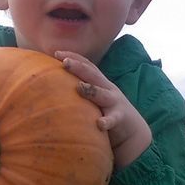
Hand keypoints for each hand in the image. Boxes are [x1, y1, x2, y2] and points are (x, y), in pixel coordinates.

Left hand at [56, 51, 151, 168]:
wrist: (133, 132)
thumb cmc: (105, 114)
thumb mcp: (93, 100)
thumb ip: (80, 92)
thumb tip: (52, 89)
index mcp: (100, 83)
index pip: (87, 66)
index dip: (74, 57)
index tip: (56, 53)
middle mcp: (107, 89)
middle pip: (92, 75)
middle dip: (79, 67)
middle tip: (64, 62)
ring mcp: (115, 103)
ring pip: (102, 94)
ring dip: (91, 90)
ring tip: (79, 87)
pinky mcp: (120, 118)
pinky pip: (113, 119)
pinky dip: (107, 121)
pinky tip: (99, 124)